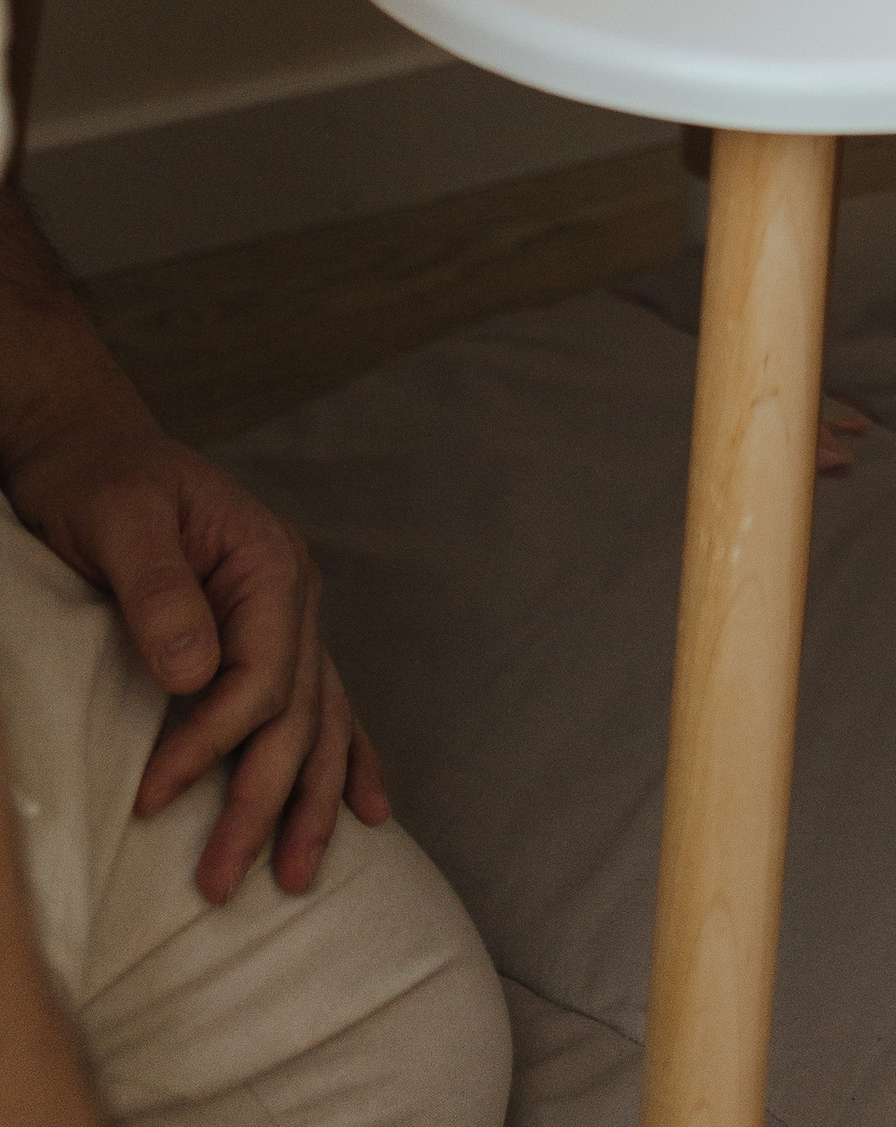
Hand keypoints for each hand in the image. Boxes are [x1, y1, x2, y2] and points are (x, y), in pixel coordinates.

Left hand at [4, 415, 388, 902]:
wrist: (93, 450)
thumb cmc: (100, 481)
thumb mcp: (119, 522)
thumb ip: (158, 590)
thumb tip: (195, 673)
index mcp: (268, 560)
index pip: (262, 676)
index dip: (212, 744)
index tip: (152, 799)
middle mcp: (293, 591)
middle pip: (297, 713)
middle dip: (266, 801)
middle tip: (220, 880)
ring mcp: (289, 615)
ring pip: (321, 720)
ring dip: (311, 801)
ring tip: (293, 878)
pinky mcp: (268, 636)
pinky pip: (322, 704)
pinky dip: (346, 757)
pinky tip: (367, 808)